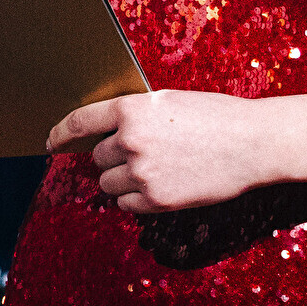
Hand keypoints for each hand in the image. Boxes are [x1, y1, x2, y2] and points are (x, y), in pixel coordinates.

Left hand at [47, 91, 275, 212]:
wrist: (255, 144)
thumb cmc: (216, 117)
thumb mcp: (169, 102)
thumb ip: (134, 114)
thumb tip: (103, 132)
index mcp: (131, 110)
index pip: (79, 122)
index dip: (60, 134)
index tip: (51, 142)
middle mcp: (130, 140)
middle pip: (97, 157)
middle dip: (114, 157)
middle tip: (145, 154)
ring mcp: (142, 172)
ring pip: (108, 183)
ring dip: (122, 179)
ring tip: (158, 169)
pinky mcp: (155, 200)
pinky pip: (125, 203)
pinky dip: (136, 198)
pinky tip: (162, 185)